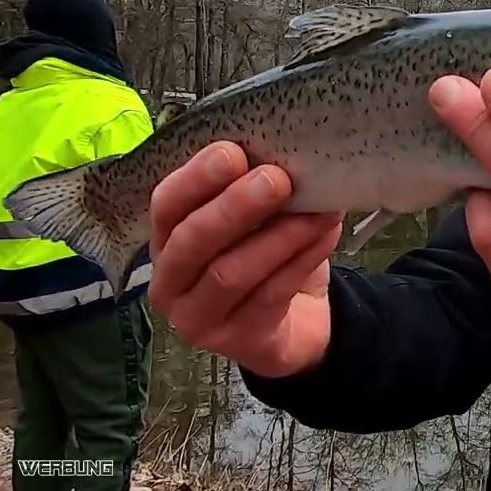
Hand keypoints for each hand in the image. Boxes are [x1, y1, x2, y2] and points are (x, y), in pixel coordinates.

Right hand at [147, 141, 344, 377]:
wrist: (292, 321)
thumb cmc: (264, 255)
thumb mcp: (255, 218)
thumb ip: (254, 188)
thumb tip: (286, 149)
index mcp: (166, 239)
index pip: (165, 205)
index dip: (195, 178)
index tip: (232, 151)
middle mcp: (171, 281)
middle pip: (191, 242)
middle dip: (234, 206)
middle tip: (276, 179)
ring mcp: (198, 317)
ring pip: (231, 273)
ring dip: (279, 236)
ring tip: (317, 211)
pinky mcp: (236, 340)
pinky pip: (270, 295)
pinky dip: (302, 260)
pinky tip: (326, 234)